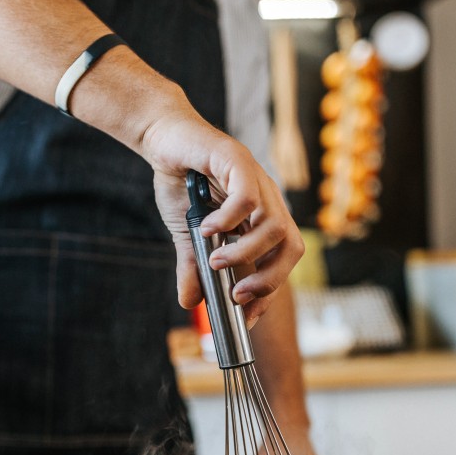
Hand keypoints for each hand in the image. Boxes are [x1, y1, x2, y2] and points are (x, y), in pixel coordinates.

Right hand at [141, 101, 303, 324]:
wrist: (163, 139)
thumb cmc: (180, 183)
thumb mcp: (186, 235)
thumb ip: (192, 267)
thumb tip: (189, 302)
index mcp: (262, 218)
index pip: (281, 261)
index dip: (269, 291)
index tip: (248, 316)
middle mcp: (267, 200)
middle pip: (292, 247)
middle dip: (269, 280)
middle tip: (237, 295)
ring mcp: (257, 180)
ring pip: (274, 227)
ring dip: (245, 254)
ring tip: (215, 262)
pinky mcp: (238, 160)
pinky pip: (247, 198)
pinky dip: (228, 220)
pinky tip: (206, 229)